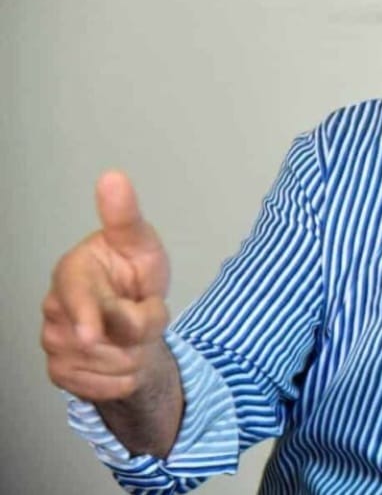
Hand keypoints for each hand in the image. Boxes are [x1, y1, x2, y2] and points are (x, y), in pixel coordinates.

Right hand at [41, 171, 171, 402]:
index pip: (74, 295)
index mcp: (72, 271)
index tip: (93, 335)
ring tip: (133, 335)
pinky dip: (123, 379)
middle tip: (144, 312)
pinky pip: (100, 388)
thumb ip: (125, 219)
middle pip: (100, 336)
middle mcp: (55, 308)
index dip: (86, 315)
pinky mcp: (61, 372)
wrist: (140, 320)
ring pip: (104, 364)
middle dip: (136, 331)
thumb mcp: (142, 244)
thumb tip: (113, 177)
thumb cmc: (136, 274)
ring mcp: (53, 342)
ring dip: (133, 354)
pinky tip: (124, 358)